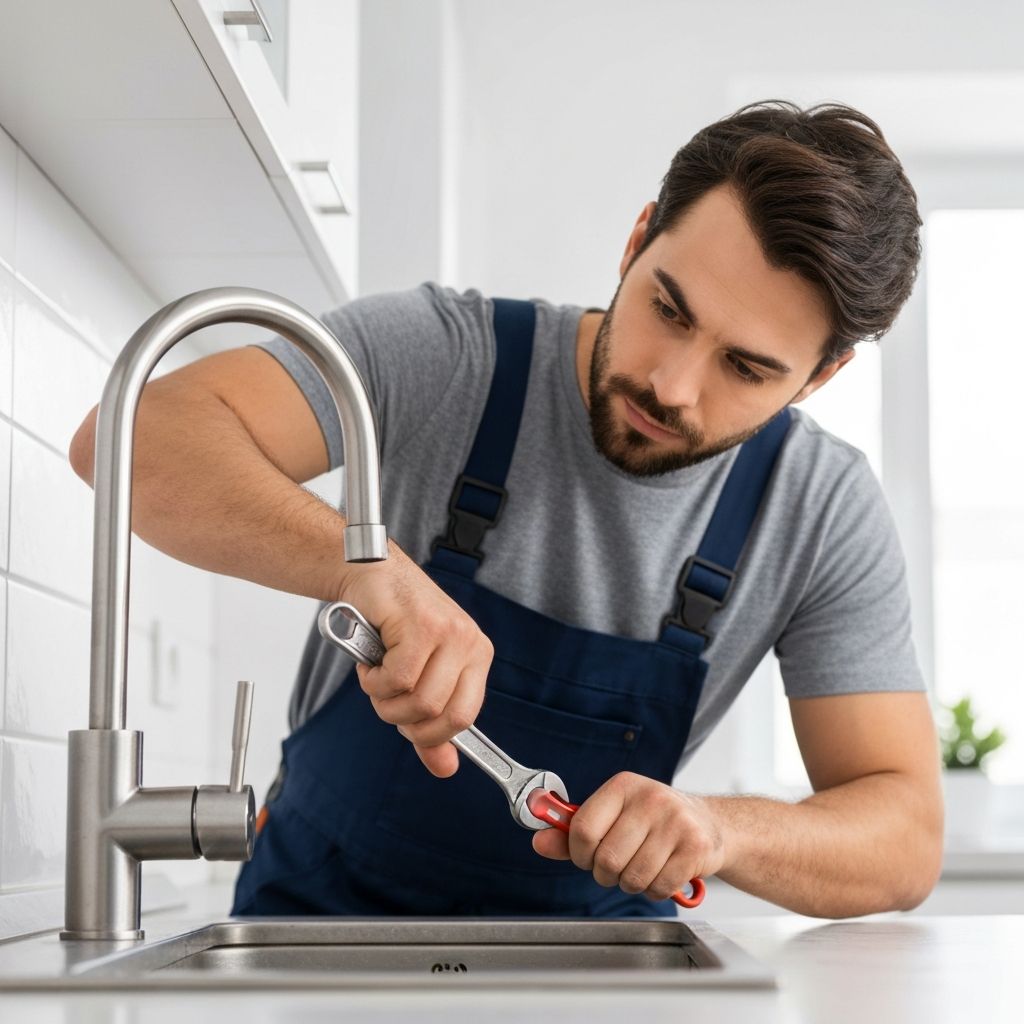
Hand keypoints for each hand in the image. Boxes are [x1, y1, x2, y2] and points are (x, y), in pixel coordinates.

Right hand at [337, 540, 492, 777]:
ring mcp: (448, 632)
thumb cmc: (393, 624)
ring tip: (376, 679)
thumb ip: (430, 724)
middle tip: (386, 700)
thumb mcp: (418, 675)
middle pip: (444, 715)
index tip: (409, 729)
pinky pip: (398, 679)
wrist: (370, 575)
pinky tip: (369, 664)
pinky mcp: (421, 625)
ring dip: (385, 701)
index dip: (433, 735)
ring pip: (420, 701)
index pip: (466, 718)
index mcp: (477, 656)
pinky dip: (374, 682)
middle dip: (405, 721)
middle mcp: (470, 643)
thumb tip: (445, 768)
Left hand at [531, 772, 723, 901]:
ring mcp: (675, 822)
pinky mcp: (696, 848)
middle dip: (606, 873)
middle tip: (618, 865)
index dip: (579, 853)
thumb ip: (572, 833)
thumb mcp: (612, 816)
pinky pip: (658, 888)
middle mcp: (650, 799)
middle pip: (606, 859)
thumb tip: (539, 842)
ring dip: (631, 884)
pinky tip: (663, 872)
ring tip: (642, 866)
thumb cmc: (653, 821)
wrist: (710, 824)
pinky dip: (655, 890)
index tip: (587, 857)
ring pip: (632, 878)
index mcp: (622, 786)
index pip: (583, 828)